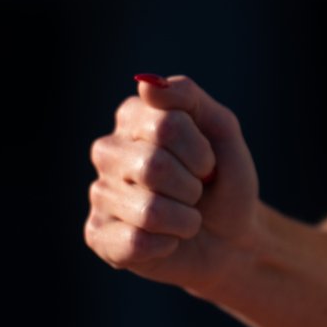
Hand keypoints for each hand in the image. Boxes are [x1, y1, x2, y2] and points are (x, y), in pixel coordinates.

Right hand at [85, 74, 259, 293]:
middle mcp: (108, 149)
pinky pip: (137, 243)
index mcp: (134, 114)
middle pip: (154, 167)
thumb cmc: (223, 177)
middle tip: (196, 191)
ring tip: (184, 215)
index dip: (200, 151)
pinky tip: (168, 239)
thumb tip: (145, 83)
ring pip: (149, 210)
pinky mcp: (97, 235)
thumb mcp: (221, 129)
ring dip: (184, 219)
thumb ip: (187, 97)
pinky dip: (168, 243)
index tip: (208, 162)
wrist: (230, 235)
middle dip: (191, 186)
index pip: (167, 125)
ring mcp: (99, 192)